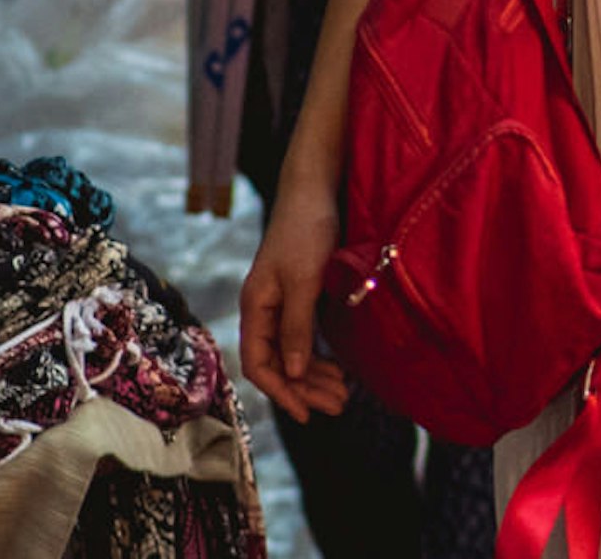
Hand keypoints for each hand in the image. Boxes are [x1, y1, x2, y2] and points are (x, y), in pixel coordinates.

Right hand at [239, 184, 351, 422]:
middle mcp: (265, 309)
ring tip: (345, 394)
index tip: (308, 413)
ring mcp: (282, 303)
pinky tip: (340, 368)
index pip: (258, 363)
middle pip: (277, 363)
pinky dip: (320, 356)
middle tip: (340, 405)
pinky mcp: (301, 295)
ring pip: (293, 353)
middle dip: (305, 388)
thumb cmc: (307, 229)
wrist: (316, 188)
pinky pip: (305, 338)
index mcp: (256, 306)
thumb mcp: (304, 281)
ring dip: (315, 376)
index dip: (280, 392)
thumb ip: (296, 327)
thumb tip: (290, 373)